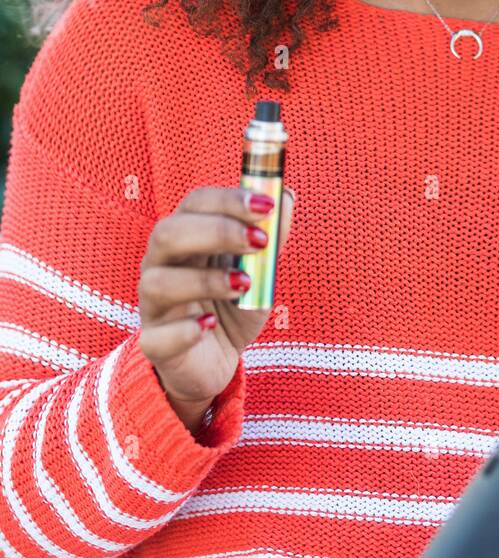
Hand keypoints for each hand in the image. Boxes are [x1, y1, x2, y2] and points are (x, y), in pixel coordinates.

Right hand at [138, 185, 294, 415]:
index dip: (228, 200)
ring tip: (243, 285)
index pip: (195, 204)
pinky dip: (184, 330)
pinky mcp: (155, 344)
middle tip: (259, 242)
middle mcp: (161, 265)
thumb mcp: (260, 271)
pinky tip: (210, 326)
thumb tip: (285, 197)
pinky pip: (157, 337)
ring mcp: (153, 305)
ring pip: (157, 282)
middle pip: (168, 234)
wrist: (217, 360)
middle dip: (216, 231)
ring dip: (204, 280)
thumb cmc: (233, 305)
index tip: (266, 207)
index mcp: (185, 237)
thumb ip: (271, 236)